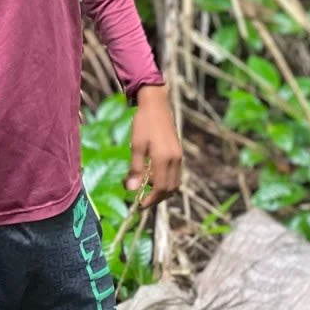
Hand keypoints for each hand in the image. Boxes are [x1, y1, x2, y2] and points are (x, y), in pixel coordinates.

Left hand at [127, 84, 181, 206]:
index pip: (160, 188)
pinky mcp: (178, 152)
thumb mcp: (136, 146)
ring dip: (162, 191)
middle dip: (156, 198)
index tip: (139, 205)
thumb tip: (131, 189)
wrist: (156, 104)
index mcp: (164, 159)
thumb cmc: (143, 123)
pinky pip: (175, 174)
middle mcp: (175, 160)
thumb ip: (135, 169)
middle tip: (142, 200)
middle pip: (170, 189)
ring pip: (175, 183)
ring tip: (146, 190)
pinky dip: (166, 181)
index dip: (150, 200)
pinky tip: (153, 177)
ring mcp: (178, 156)